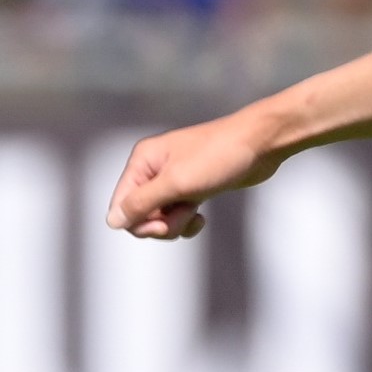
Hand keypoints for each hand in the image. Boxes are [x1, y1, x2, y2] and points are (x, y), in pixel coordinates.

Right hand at [103, 108, 280, 238]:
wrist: (259, 145)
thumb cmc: (218, 157)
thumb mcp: (176, 183)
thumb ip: (141, 203)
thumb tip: (112, 221)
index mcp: (143, 160)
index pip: (121, 204)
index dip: (138, 222)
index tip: (163, 225)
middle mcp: (153, 168)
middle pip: (139, 213)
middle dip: (160, 224)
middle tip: (184, 217)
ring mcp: (173, 179)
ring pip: (160, 217)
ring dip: (176, 224)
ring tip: (195, 214)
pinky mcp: (192, 187)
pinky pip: (177, 214)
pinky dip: (186, 222)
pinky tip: (201, 218)